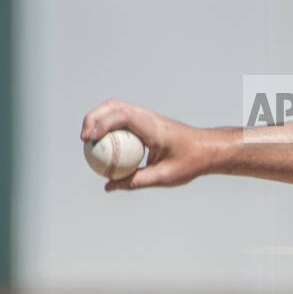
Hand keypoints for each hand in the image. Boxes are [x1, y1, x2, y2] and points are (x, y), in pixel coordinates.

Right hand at [80, 99, 213, 190]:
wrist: (208, 149)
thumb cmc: (191, 162)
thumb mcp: (164, 176)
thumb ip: (135, 181)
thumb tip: (108, 187)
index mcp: (153, 126)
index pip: (122, 115)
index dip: (101, 124)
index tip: (89, 140)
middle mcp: (148, 117)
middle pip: (113, 106)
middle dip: (93, 118)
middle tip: (83, 140)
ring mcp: (147, 117)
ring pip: (116, 109)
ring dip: (99, 120)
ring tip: (88, 142)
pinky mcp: (146, 122)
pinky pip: (122, 120)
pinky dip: (109, 127)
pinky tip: (103, 146)